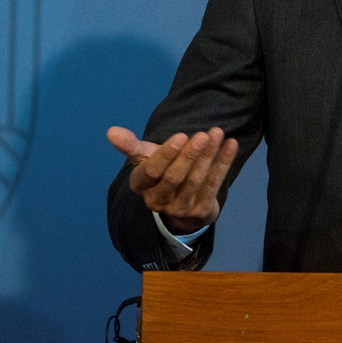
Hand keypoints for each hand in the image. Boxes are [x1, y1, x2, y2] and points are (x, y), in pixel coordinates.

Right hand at [106, 125, 237, 233]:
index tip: (181, 136)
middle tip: (202, 135)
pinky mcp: (201, 211)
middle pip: (174, 177)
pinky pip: (214, 185)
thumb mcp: (145, 159)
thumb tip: (111, 131)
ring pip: (195, 180)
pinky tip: (231, 145)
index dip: (166, 154)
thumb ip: (130, 145)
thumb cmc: (161, 173)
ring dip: (208, 156)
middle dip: (190, 155)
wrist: (180, 205)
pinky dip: (224, 163)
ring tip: (217, 134)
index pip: (151, 171)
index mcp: (141, 186)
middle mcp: (157, 201)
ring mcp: (180, 208)